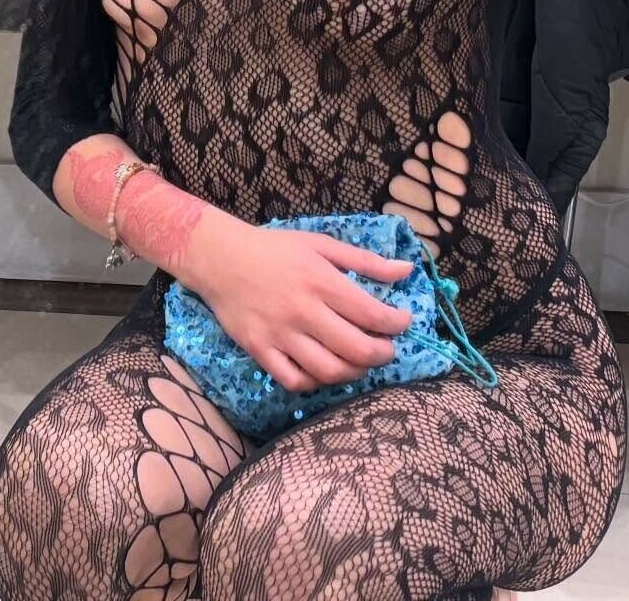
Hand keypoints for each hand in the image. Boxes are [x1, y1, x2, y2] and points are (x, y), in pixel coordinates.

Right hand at [192, 221, 415, 393]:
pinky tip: (326, 370)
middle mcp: (303, 311)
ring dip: (355, 372)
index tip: (403, 322)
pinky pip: (295, 380)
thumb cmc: (276, 249)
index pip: (370, 313)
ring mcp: (280, 335)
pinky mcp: (260, 351)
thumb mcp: (322, 245)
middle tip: (388, 348)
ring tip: (362, 362)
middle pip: (355, 348)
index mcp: (321, 281)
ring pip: (328, 370)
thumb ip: (365, 261)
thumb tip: (407, 270)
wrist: (222, 259)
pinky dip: (316, 382)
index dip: (396, 323)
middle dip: (382, 353)